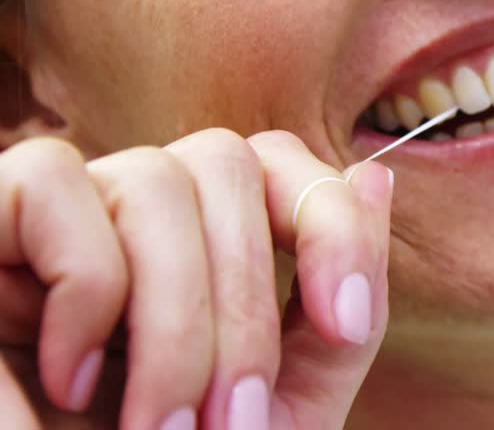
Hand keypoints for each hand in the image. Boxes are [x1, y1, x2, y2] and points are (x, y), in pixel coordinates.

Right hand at [0, 130, 392, 428]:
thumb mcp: (282, 408)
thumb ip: (342, 311)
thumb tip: (376, 178)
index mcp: (198, 240)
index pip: (276, 158)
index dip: (330, 223)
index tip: (346, 325)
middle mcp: (129, 210)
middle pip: (224, 162)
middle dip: (246, 306)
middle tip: (235, 425)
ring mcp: (56, 213)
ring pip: (152, 177)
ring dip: (175, 319)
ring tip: (160, 428)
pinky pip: (51, 183)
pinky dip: (85, 285)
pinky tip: (72, 380)